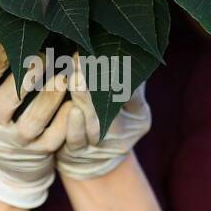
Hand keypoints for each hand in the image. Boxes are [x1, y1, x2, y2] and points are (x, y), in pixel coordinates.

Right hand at [0, 43, 72, 208]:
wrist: (4, 165)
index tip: (15, 36)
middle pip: (7, 101)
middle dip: (27, 76)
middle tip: (46, 54)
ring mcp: (15, 143)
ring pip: (33, 121)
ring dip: (50, 97)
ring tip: (66, 75)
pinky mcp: (38, 154)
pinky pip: (53, 139)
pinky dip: (65, 123)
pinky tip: (77, 105)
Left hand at [57, 63, 150, 179]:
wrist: (92, 162)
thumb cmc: (109, 119)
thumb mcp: (128, 105)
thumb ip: (126, 81)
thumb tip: (125, 48)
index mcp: (139, 117)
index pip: (134, 95)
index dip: (123, 75)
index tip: (111, 54)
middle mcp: (123, 133)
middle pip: (113, 109)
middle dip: (99, 84)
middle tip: (86, 59)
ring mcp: (100, 146)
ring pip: (94, 125)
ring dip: (84, 100)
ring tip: (76, 78)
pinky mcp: (79, 154)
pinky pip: (77, 142)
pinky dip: (74, 127)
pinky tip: (71, 110)